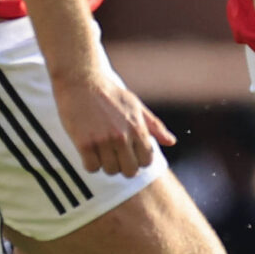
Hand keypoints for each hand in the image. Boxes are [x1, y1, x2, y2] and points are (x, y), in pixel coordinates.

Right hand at [50, 62, 174, 176]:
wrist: (82, 82)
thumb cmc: (111, 94)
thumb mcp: (137, 106)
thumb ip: (155, 126)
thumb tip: (171, 142)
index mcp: (138, 128)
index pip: (146, 161)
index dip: (138, 161)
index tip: (130, 154)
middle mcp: (122, 137)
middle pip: (130, 171)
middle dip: (123, 166)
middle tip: (115, 155)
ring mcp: (103, 141)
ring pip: (110, 170)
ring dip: (106, 164)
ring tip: (101, 150)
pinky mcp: (84, 143)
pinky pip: (91, 168)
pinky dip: (90, 163)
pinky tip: (89, 151)